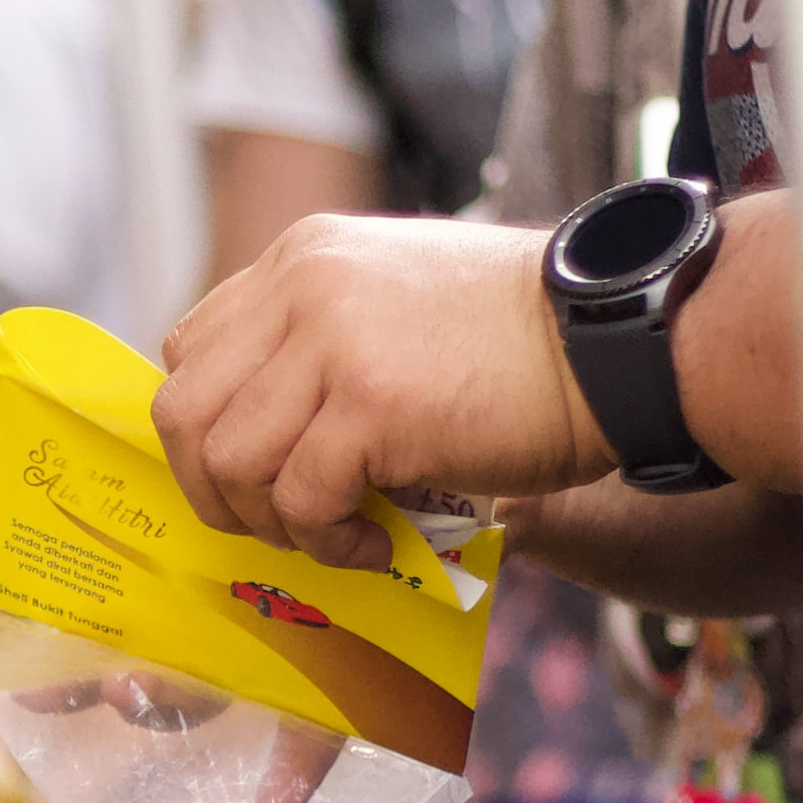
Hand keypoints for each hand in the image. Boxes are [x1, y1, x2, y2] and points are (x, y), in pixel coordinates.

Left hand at [153, 216, 603, 559]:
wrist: (616, 339)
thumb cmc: (522, 342)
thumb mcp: (397, 305)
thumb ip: (321, 342)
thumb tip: (260, 433)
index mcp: (302, 258)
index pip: (192, 349)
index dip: (209, 428)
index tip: (257, 474)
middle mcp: (302, 286)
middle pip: (185, 412)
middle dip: (217, 491)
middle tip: (277, 524)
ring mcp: (332, 342)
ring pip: (230, 462)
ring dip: (274, 523)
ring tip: (337, 533)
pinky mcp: (371, 404)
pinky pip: (300, 500)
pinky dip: (329, 542)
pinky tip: (375, 544)